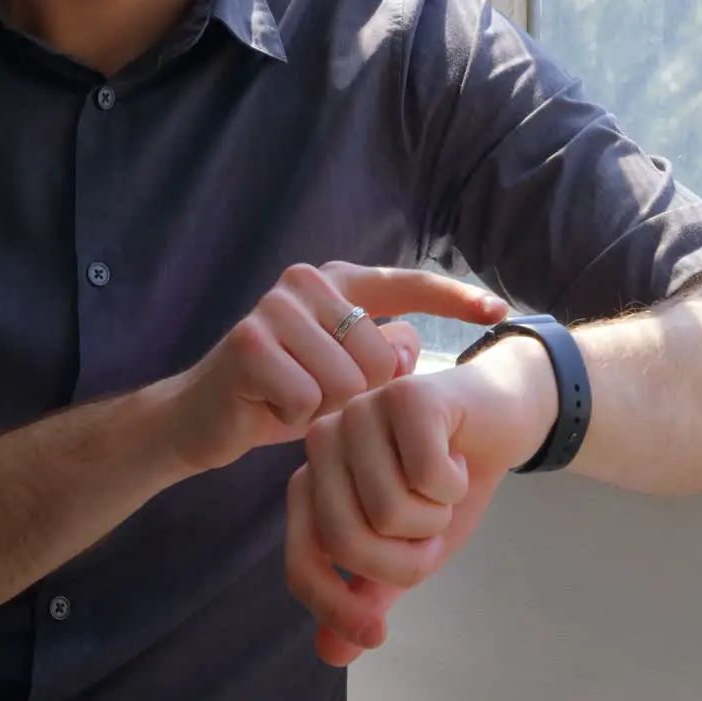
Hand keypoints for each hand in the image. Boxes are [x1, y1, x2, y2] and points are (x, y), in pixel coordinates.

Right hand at [168, 262, 507, 471]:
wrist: (202, 417)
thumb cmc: (281, 395)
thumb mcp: (341, 373)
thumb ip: (381, 353)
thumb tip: (413, 346)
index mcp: (335, 281)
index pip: (408, 283)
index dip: (456, 298)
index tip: (499, 310)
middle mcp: (306, 282)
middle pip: (383, 358)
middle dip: (360, 396)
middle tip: (316, 396)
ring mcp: (275, 308)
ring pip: (349, 384)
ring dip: (327, 411)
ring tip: (293, 401)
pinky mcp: (250, 343)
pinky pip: (311, 401)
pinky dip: (297, 419)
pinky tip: (271, 408)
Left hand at [285, 335, 558, 665]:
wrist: (499, 423)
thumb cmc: (443, 486)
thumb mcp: (407, 550)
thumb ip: (368, 593)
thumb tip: (332, 652)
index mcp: (311, 483)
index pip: (304, 561)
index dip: (335, 606)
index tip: (377, 637)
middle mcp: (322, 443)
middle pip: (347, 541)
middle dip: (406, 557)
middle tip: (431, 528)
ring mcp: (358, 412)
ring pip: (390, 510)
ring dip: (436, 515)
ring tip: (444, 486)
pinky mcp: (404, 395)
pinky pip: (427, 475)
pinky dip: (456, 484)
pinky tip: (458, 457)